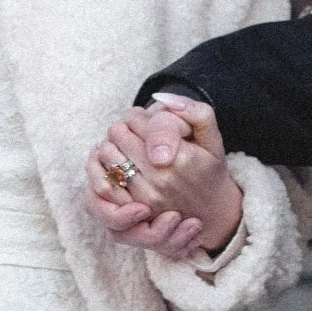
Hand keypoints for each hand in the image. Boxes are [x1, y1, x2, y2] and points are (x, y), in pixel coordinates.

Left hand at [85, 96, 243, 259]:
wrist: (211, 213)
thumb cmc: (208, 171)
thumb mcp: (212, 138)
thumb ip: (194, 111)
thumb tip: (160, 98)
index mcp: (180, 158)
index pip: (137, 120)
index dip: (138, 115)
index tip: (147, 121)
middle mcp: (160, 179)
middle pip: (118, 134)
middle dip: (123, 128)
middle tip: (133, 132)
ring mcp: (143, 197)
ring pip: (106, 153)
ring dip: (110, 145)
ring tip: (123, 146)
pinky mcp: (130, 211)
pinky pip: (101, 182)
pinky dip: (99, 168)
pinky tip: (109, 162)